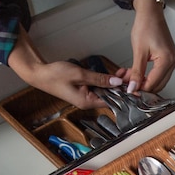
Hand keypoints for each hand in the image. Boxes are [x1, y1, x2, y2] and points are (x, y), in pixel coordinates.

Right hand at [8, 25, 122, 108]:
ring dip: (115, 82)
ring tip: (124, 72)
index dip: (124, 93)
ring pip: (105, 90)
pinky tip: (113, 74)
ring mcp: (85, 96)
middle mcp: (87, 102)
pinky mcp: (84, 90)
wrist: (39, 73)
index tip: (134, 87)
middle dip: (121, 86)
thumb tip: (117, 82)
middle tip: (130, 74)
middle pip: (110, 96)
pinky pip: (99, 87)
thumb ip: (99, 79)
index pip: (112, 101)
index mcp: (87, 102)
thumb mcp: (80, 75)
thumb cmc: (54, 75)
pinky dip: (106, 80)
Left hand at [122, 0, 174, 92]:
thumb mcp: (138, 51)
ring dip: (145, 81)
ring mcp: (172, 60)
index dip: (140, 88)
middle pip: (158, 84)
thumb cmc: (146, 26)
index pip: (154, 83)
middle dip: (142, 86)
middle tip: (128, 85)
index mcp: (167, 60)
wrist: (150, 14)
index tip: (129, 90)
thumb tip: (133, 86)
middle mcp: (173, 62)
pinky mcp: (169, 59)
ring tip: (130, 77)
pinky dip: (148, 75)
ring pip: (158, 80)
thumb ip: (136, 72)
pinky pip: (159, 73)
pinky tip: (137, 73)